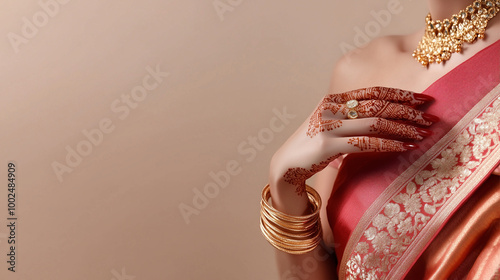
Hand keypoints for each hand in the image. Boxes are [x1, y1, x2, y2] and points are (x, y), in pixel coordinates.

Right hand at [269, 87, 437, 212]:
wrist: (287, 164)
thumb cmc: (313, 146)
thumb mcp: (331, 123)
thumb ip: (351, 116)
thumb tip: (386, 114)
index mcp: (334, 99)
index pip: (374, 91)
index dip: (401, 94)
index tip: (424, 100)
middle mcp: (331, 108)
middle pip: (377, 105)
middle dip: (407, 111)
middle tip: (430, 119)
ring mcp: (328, 126)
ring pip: (374, 123)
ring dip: (403, 128)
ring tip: (423, 134)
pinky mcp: (327, 146)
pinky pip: (365, 143)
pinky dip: (389, 145)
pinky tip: (405, 148)